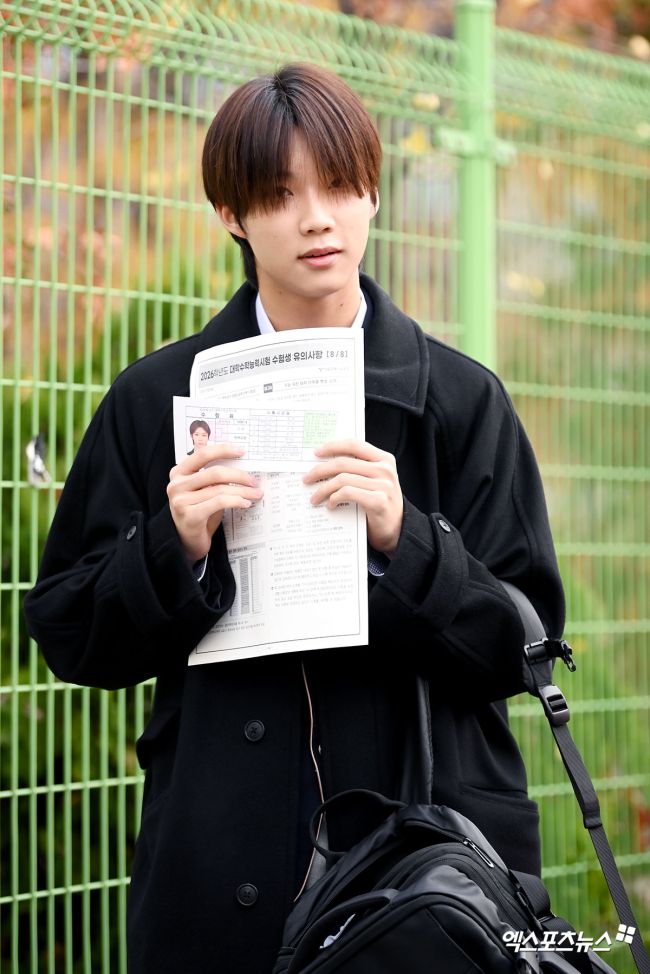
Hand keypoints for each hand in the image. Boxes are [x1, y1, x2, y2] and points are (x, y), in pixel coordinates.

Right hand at [167, 444, 262, 562]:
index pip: (202, 454)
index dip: (223, 450)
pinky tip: (245, 503)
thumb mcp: (204, 490)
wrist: (186, 540)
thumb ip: (214, 477)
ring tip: (255, 494)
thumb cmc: (199, 512)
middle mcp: (177, 484)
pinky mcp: (190, 515)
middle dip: (239, 476)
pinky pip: (219, 503)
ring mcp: (181, 500)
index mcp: (179, 472)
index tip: (242, 452)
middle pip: (215, 472)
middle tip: (254, 481)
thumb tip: (242, 468)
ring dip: (243, 491)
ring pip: (220, 489)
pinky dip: (236, 501)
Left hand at [302, 439, 402, 555]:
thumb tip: (325, 463)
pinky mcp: (378, 501)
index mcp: (384, 459)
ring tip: (315, 497)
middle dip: (320, 470)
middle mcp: (385, 470)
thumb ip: (359, 469)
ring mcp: (383, 485)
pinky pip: (347, 494)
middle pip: (343, 463)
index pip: (354, 445)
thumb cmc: (380, 503)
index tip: (316, 452)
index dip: (333, 446)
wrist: (397, 529)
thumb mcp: (375, 480)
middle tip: (307, 479)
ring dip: (323, 489)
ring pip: (342, 479)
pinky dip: (334, 498)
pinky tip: (330, 505)